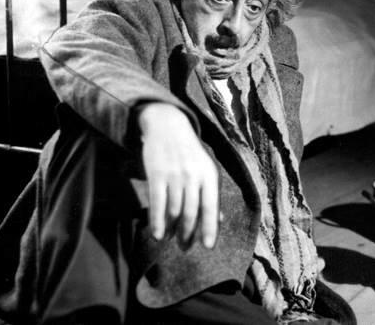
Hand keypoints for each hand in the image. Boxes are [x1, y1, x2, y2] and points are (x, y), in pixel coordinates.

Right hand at [138, 103, 218, 247]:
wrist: (168, 127)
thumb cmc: (191, 155)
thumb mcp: (206, 170)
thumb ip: (211, 195)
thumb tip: (219, 222)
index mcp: (209, 175)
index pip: (211, 206)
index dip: (209, 228)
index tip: (208, 246)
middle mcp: (193, 176)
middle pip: (191, 212)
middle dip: (188, 234)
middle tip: (185, 247)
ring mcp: (174, 175)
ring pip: (174, 211)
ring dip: (172, 230)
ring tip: (171, 239)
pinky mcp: (156, 174)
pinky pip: (157, 203)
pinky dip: (157, 222)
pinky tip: (158, 234)